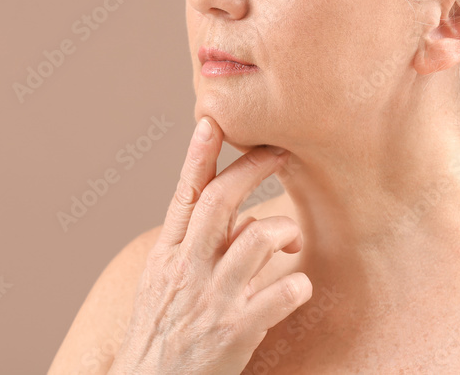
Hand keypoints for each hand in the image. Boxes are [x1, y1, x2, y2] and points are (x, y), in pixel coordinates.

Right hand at [109, 116, 310, 373]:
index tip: (211, 121)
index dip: (197, 156)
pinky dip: (295, 286)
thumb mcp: (162, 285)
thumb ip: (192, 249)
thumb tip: (234, 217)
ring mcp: (211, 300)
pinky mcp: (234, 331)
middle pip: (219, 202)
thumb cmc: (160, 336)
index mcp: (167, 256)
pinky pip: (278, 294)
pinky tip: (299, 287)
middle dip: (251, 168)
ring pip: (255, 239)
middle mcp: (186, 270)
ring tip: (291, 237)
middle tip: (278, 151)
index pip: (182, 195)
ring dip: (281, 229)